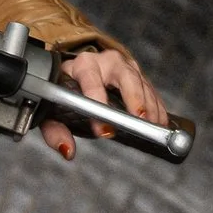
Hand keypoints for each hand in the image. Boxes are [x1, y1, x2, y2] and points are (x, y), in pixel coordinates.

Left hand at [42, 40, 168, 158]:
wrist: (75, 73)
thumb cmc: (65, 90)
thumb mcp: (53, 109)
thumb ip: (55, 131)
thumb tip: (68, 150)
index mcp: (82, 65)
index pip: (91, 81)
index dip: (98, 102)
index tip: (104, 129)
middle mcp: (106, 61)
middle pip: (125, 75)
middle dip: (134, 98)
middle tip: (139, 120)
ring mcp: (125, 66)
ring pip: (142, 83)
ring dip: (149, 106)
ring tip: (152, 126)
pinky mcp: (138, 74)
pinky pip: (151, 90)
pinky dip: (157, 107)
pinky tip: (159, 122)